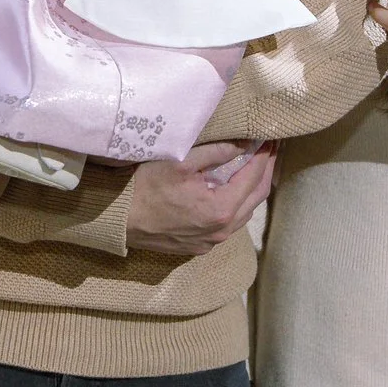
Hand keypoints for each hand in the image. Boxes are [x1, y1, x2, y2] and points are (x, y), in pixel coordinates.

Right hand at [124, 141, 276, 255]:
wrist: (117, 219)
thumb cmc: (144, 187)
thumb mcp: (182, 162)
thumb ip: (218, 152)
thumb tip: (245, 143)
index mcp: (221, 210)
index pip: (254, 178)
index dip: (264, 156)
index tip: (269, 139)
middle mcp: (221, 231)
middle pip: (255, 198)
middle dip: (265, 172)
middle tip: (269, 151)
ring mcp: (210, 242)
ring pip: (243, 214)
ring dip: (251, 190)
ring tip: (254, 168)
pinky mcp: (198, 247)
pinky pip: (227, 225)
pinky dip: (236, 205)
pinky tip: (231, 192)